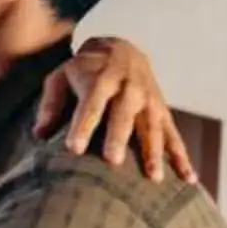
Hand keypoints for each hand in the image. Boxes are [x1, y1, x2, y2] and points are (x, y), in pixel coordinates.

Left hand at [38, 37, 195, 182]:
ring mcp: (149, 100)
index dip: (82, 125)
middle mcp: (128, 88)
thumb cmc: (85, 70)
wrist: (122, 49)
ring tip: (153, 178)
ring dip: (154, 151)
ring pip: (153, 127)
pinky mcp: (163, 111)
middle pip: (123, 115)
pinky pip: (174, 135)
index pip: (90, 104)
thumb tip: (39, 134)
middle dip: (119, 137)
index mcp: (100, 79)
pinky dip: (182, 157)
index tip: (73, 149)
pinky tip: (188, 178)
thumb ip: (51, 104)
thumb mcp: (62, 76)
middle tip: (113, 161)